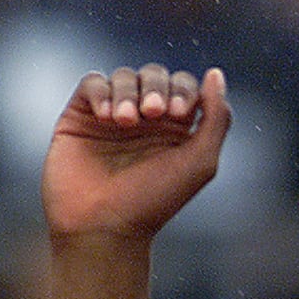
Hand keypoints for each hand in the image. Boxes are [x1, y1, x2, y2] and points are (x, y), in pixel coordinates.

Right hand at [41, 64, 231, 241]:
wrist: (102, 224)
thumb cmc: (155, 200)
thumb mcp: (201, 162)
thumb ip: (216, 118)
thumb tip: (215, 73)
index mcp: (178, 129)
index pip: (186, 86)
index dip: (185, 90)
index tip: (179, 114)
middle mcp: (147, 119)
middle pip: (156, 75)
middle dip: (157, 88)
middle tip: (153, 113)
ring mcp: (114, 115)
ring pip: (124, 76)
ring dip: (128, 92)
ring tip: (124, 122)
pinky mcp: (81, 116)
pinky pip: (92, 83)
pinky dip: (102, 92)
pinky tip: (107, 117)